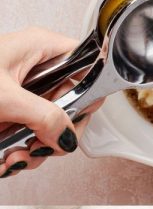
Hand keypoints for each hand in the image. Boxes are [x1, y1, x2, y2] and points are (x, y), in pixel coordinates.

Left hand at [0, 27, 97, 178]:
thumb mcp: (4, 98)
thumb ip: (44, 116)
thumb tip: (68, 136)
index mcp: (38, 49)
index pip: (87, 65)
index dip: (88, 94)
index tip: (74, 119)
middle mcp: (35, 70)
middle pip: (73, 104)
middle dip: (58, 134)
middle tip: (45, 145)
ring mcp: (23, 95)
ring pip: (53, 127)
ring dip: (37, 150)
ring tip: (16, 157)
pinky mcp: (12, 115)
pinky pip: (32, 138)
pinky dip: (21, 154)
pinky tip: (7, 158)